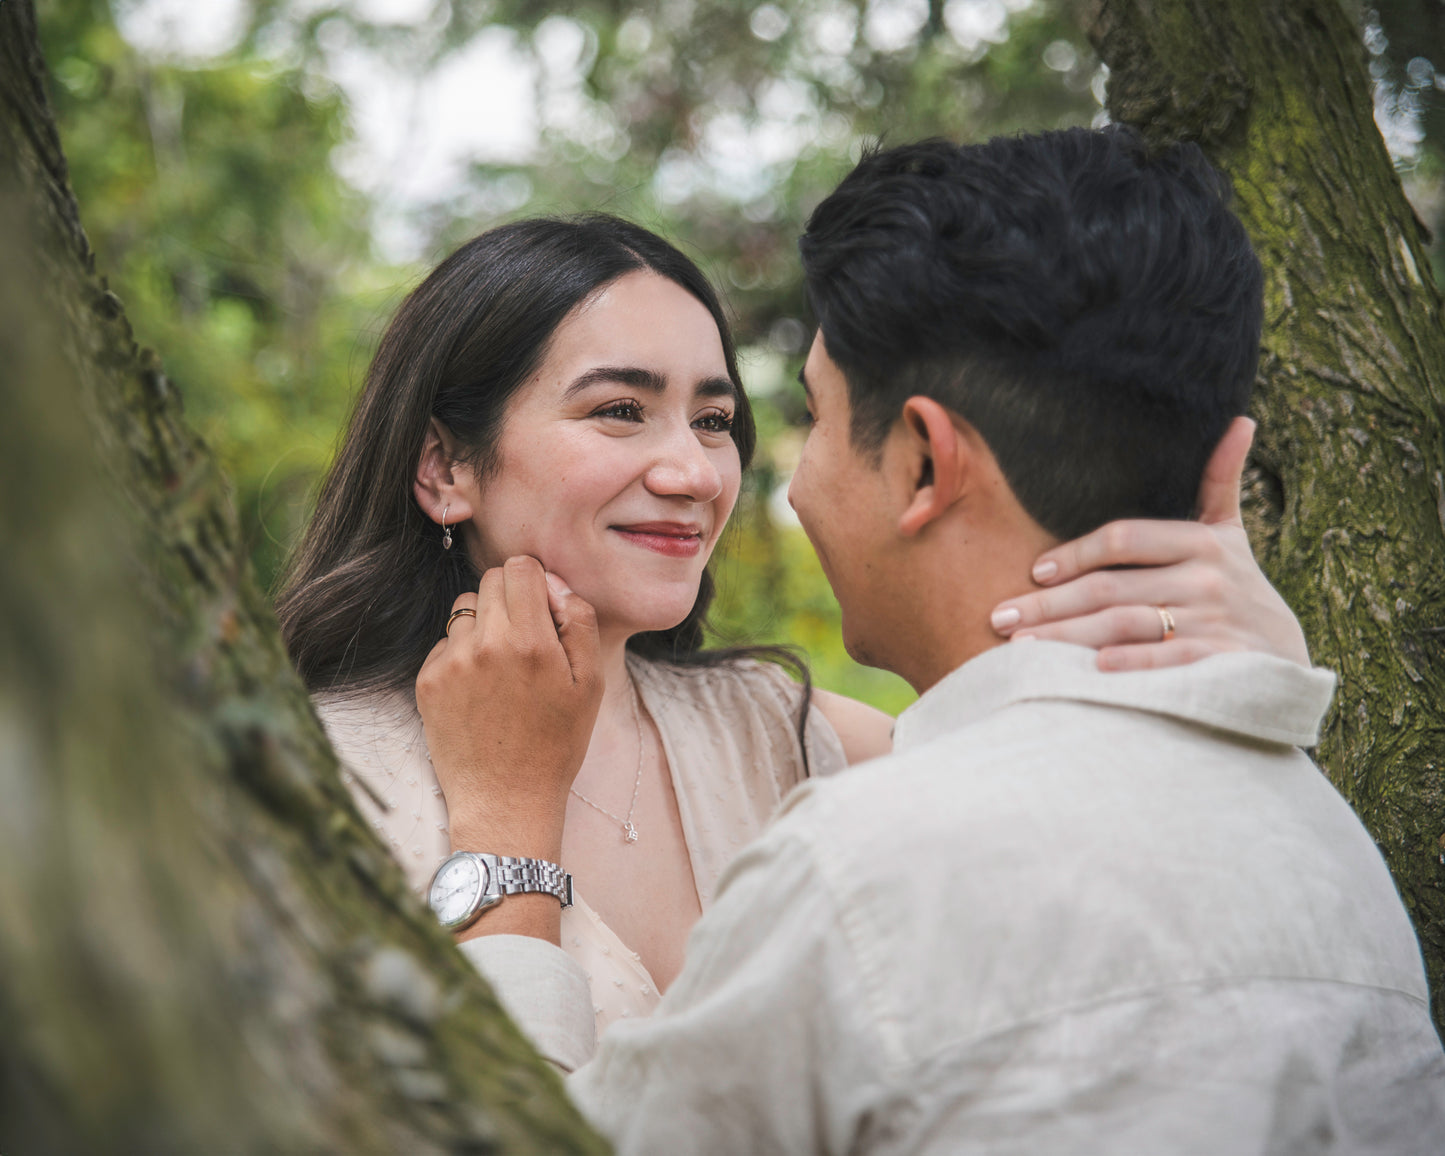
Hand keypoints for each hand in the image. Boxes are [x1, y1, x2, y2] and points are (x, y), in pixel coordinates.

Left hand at [415, 556, 602, 860]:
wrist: (506, 801)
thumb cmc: (556, 744)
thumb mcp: (590, 684)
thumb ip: (578, 621)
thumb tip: (553, 583)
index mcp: (530, 640)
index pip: (520, 567)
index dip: (535, 582)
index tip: (542, 609)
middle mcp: (486, 644)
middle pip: (490, 580)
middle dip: (510, 598)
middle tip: (525, 639)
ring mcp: (451, 662)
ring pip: (465, 609)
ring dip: (484, 624)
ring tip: (502, 667)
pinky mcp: (427, 681)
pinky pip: (446, 643)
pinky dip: (462, 655)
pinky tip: (480, 691)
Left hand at [988, 417, 1310, 670]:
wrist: (1289, 660)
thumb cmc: (1240, 591)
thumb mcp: (1232, 535)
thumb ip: (1222, 481)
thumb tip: (1240, 421)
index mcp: (1202, 541)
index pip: (1123, 538)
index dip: (1075, 553)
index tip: (1034, 571)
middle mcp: (1208, 578)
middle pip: (1111, 587)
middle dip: (1049, 604)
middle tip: (1000, 615)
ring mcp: (1216, 621)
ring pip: (1126, 625)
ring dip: (1068, 636)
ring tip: (1020, 646)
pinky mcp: (1225, 663)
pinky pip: (1168, 661)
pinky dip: (1132, 664)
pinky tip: (1091, 669)